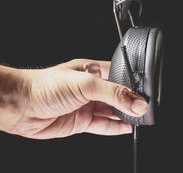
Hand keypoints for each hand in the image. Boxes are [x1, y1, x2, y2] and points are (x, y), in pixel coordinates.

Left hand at [0, 59, 146, 138]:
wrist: (20, 106)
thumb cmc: (45, 86)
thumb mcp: (86, 84)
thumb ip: (114, 94)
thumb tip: (136, 103)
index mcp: (93, 71)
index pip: (121, 77)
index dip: (134, 85)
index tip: (145, 95)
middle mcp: (90, 88)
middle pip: (117, 96)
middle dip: (131, 102)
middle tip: (144, 109)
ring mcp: (86, 105)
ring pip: (112, 112)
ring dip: (125, 116)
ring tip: (139, 119)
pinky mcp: (81, 122)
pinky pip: (102, 125)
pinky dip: (116, 128)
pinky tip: (126, 128)